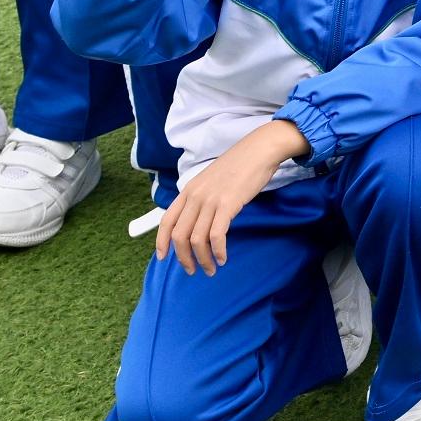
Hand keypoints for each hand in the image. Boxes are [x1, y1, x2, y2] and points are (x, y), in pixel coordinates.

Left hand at [155, 119, 303, 274]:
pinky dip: (218, 251)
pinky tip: (223, 258)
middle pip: (180, 235)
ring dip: (203, 259)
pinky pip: (217, 235)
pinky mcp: (228, 204)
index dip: (162, 242)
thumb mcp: (211, 179)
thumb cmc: (240, 164)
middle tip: (193, 270)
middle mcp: (195, 196)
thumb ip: (201, 196)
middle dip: (184, 258)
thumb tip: (198, 219)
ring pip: (197, 239)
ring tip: (211, 268)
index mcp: (189, 190)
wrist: (259, 150)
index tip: (163, 258)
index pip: (167, 220)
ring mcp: (211, 200)